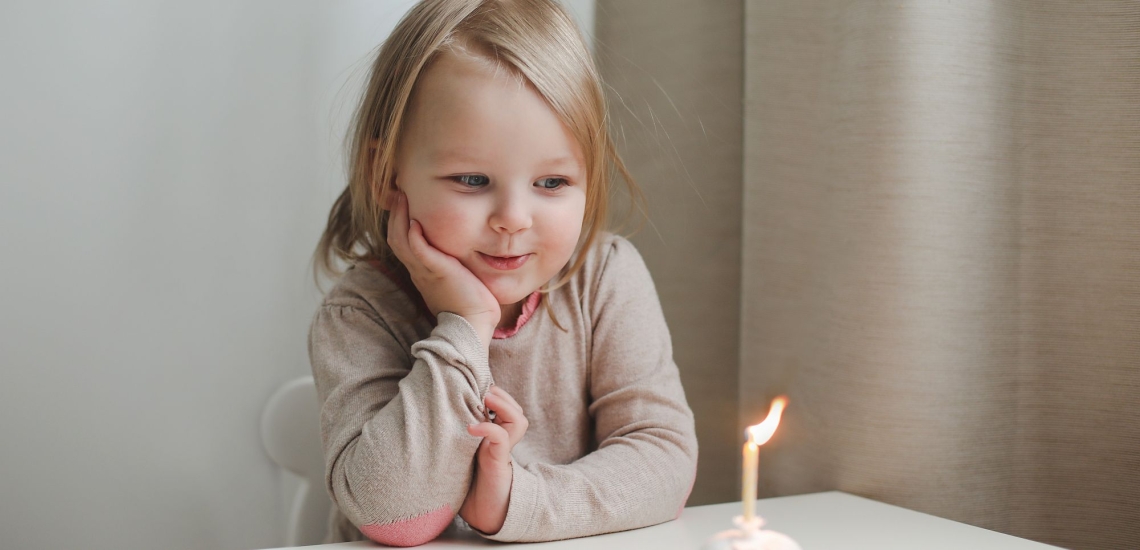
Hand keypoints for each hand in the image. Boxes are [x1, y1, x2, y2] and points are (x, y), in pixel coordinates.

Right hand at [386, 192, 499, 346]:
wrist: (473, 324)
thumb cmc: (471, 304)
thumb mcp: (458, 278)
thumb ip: (454, 262)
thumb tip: (463, 250)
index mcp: (422, 270)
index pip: (403, 241)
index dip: (400, 220)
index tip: (404, 201)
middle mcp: (419, 269)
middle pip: (396, 236)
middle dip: (396, 212)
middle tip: (399, 190)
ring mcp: (425, 271)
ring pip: (401, 241)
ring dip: (400, 218)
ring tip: (403, 196)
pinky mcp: (437, 272)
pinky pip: (419, 252)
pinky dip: (414, 236)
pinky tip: (415, 222)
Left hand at [459, 385, 528, 534]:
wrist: (477, 513)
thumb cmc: (463, 484)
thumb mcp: (456, 453)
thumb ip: (450, 436)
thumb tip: (422, 414)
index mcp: (492, 436)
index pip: (504, 408)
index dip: (495, 394)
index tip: (473, 386)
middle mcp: (501, 440)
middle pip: (515, 410)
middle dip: (502, 395)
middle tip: (483, 390)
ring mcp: (501, 450)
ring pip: (518, 419)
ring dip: (504, 404)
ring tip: (486, 398)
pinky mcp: (499, 461)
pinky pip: (502, 437)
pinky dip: (488, 427)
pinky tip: (471, 427)